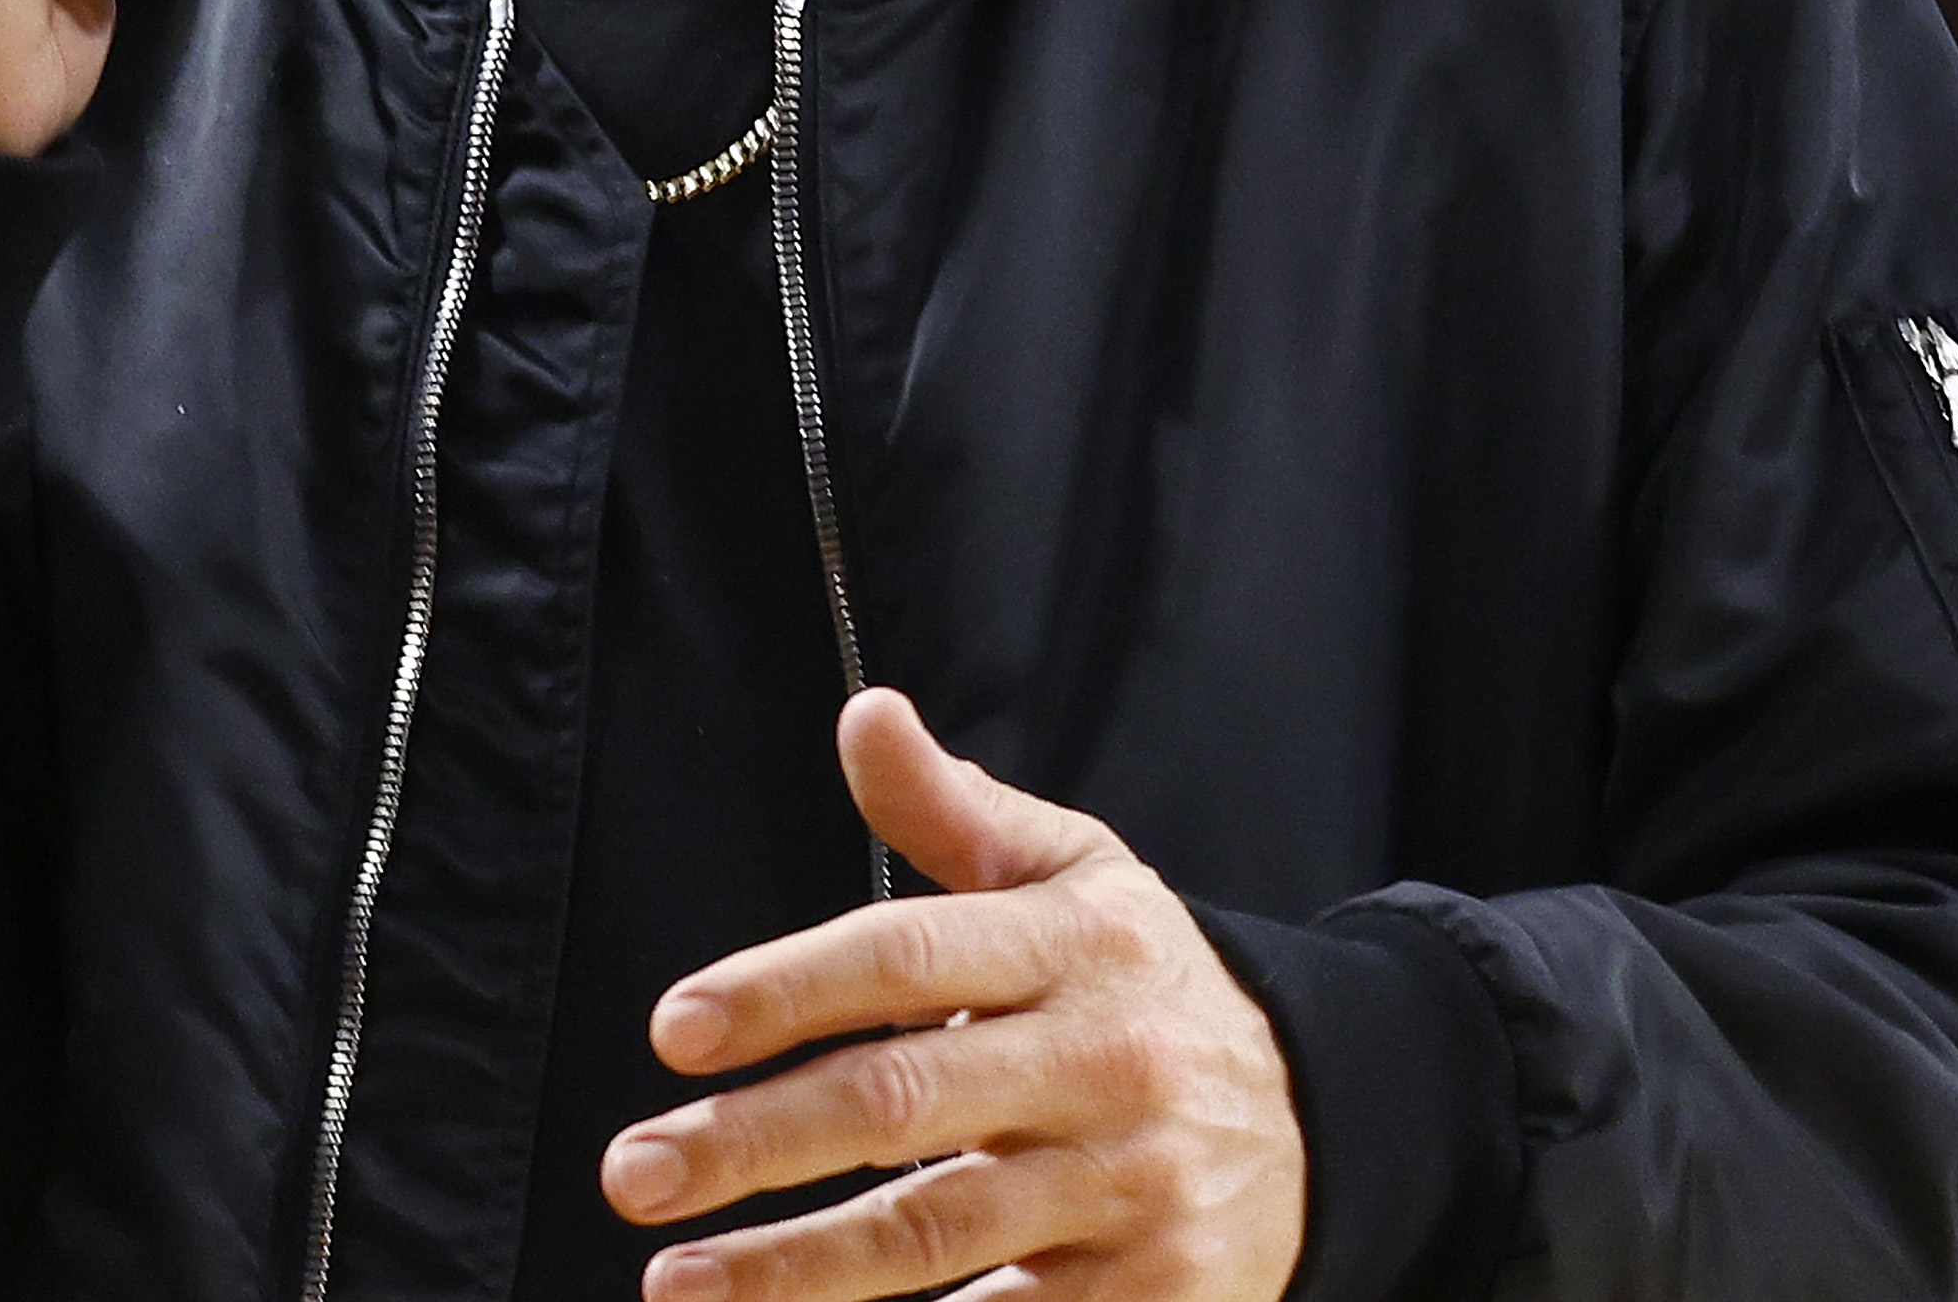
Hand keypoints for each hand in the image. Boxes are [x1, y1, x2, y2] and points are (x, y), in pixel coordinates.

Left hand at [600, 690, 1304, 1301]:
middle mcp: (1108, 1060)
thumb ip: (955, 811)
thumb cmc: (1144, 987)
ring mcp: (1133, 1186)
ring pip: (935, 1232)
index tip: (675, 1027)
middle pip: (902, 1101)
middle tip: (635, 1171)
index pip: (910, 953)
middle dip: (754, 1140)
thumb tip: (864, 714)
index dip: (786, 988)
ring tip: (675, 1283)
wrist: (1322, 1118)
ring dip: (791, 1271)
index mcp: (1080, 944)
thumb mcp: (1074, 878)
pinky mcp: (1156, 1296)